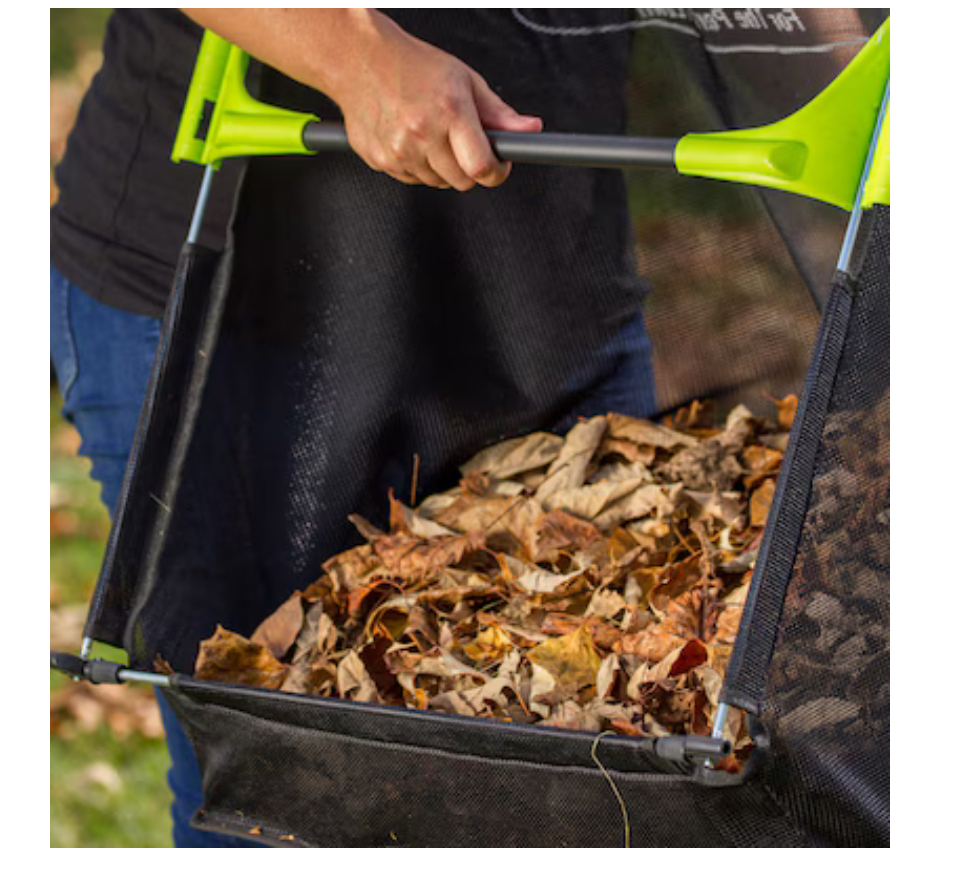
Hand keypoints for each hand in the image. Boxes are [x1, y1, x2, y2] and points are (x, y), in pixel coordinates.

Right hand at [330, 13, 542, 189]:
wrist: (359, 59)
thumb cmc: (412, 65)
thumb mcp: (464, 80)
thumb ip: (498, 113)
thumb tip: (528, 130)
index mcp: (450, 111)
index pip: (481, 167)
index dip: (496, 172)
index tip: (498, 166)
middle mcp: (423, 133)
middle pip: (462, 182)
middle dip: (469, 168)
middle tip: (462, 143)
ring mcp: (399, 151)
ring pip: (437, 183)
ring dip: (441, 167)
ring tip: (431, 134)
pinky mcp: (381, 161)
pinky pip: (412, 180)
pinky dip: (418, 166)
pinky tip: (411, 139)